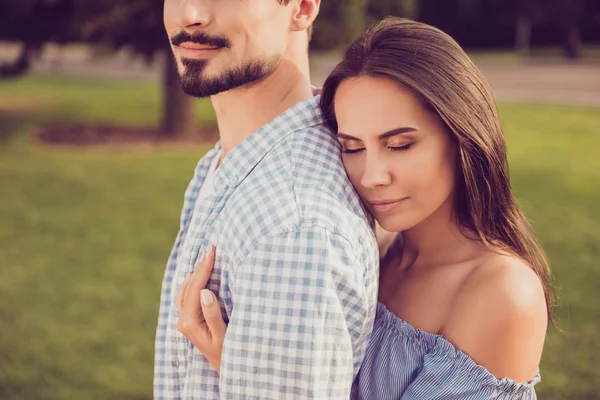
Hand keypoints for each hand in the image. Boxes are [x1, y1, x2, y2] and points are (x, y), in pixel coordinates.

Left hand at [176, 246, 226, 373]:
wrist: (226, 370)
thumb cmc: (229, 353)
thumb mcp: (223, 335)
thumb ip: (212, 314)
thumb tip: (204, 291)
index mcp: (189, 322)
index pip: (196, 288)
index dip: (204, 268)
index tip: (212, 251)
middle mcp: (183, 321)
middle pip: (188, 286)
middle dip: (200, 267)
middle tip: (211, 249)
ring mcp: (184, 322)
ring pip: (184, 291)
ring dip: (195, 273)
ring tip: (205, 258)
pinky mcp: (189, 323)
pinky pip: (186, 297)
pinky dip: (191, 283)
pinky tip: (197, 276)